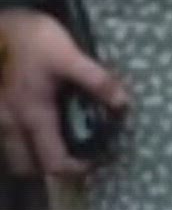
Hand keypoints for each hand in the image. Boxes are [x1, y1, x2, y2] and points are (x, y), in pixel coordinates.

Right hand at [0, 9, 127, 174]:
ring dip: (32, 155)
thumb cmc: (31, 40)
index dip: (74, 169)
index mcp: (33, 117)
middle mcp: (9, 125)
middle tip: (74, 153)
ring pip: (12, 153)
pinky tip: (36, 124)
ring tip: (57, 139)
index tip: (94, 160)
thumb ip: (96, 81)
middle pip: (26, 167)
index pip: (52, 162)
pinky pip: (4, 137)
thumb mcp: (68, 56)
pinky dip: (20, 140)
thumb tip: (123, 103)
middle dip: (48, 168)